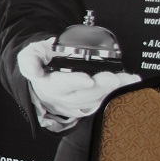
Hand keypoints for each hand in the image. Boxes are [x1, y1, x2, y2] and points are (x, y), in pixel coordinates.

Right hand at [17, 38, 140, 128]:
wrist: (45, 74)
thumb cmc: (42, 61)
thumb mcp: (31, 54)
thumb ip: (29, 60)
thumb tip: (34, 72)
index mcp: (47, 85)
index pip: (60, 85)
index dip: (74, 82)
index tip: (88, 79)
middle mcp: (61, 98)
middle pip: (82, 96)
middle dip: (100, 87)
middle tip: (114, 78)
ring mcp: (75, 104)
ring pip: (95, 101)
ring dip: (113, 91)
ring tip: (128, 79)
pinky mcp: (86, 106)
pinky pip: (103, 102)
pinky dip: (117, 94)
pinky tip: (129, 83)